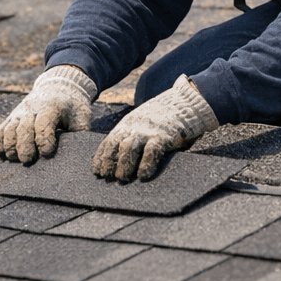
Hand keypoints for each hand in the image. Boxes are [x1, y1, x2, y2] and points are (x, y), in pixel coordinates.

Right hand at [0, 66, 96, 162]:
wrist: (58, 87)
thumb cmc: (71, 107)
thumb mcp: (81, 116)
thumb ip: (79, 133)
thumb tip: (77, 153)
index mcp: (52, 108)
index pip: (44, 124)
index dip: (44, 140)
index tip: (46, 154)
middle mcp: (32, 109)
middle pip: (23, 128)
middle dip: (24, 146)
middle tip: (27, 161)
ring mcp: (19, 112)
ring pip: (9, 129)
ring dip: (10, 146)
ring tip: (15, 159)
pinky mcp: (12, 117)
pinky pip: (1, 130)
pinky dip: (0, 143)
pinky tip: (4, 156)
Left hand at [93, 75, 218, 180]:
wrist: (183, 103)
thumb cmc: (160, 119)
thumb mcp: (140, 124)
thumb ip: (130, 135)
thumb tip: (118, 158)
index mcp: (126, 125)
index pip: (108, 141)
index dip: (101, 156)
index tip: (97, 170)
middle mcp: (134, 127)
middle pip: (115, 144)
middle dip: (109, 160)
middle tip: (106, 176)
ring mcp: (148, 131)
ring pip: (130, 147)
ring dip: (124, 163)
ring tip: (121, 177)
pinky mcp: (163, 136)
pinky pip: (152, 150)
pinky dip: (146, 163)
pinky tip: (143, 175)